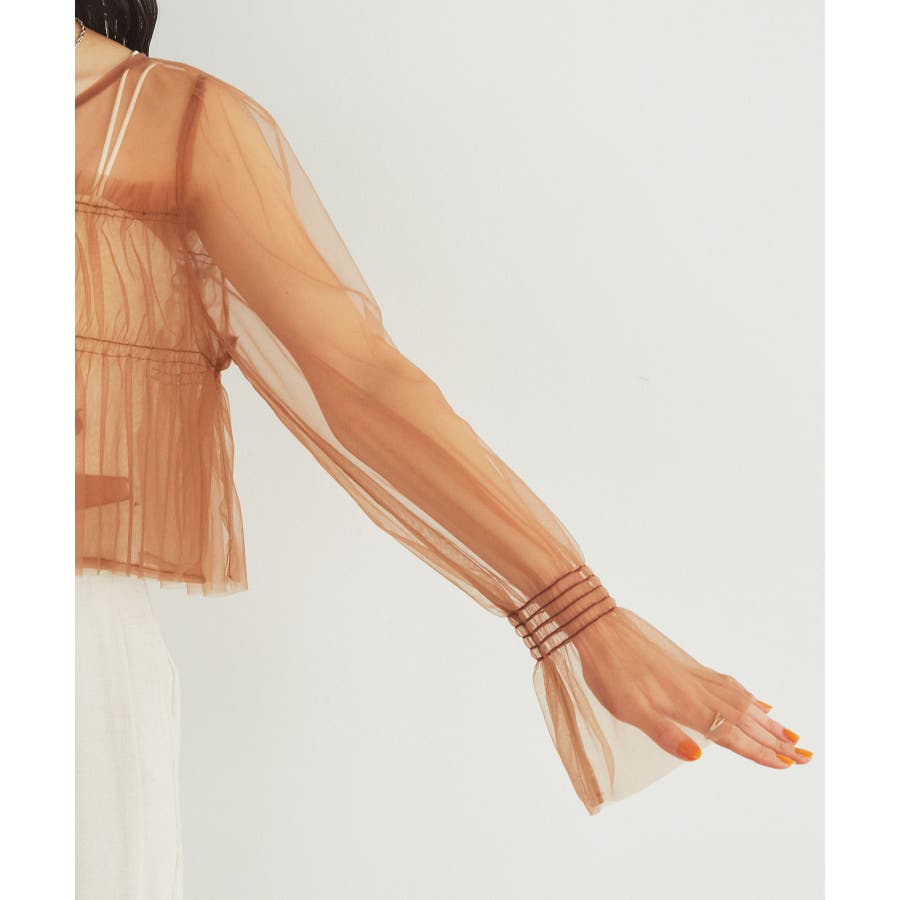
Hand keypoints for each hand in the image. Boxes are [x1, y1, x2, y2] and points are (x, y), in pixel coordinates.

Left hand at [572, 605, 813, 767]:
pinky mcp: (687, 666)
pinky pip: (727, 683)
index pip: (730, 734)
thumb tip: (698, 756)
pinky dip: (747, 695)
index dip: (758, 751)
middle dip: (775, 739)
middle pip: (745, 718)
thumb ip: (665, 733)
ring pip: (740, 700)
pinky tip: (755, 700)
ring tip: (790, 733)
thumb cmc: (610, 673)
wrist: (600, 631)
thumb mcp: (629, 710)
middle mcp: (697, 689)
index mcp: (686, 704)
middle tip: (805, 755)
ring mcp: (694, 675)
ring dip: (767, 719)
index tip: (787, 764)